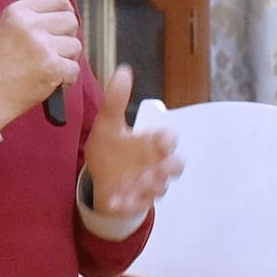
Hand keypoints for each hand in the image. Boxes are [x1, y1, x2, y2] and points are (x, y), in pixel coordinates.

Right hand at [0, 0, 81, 127]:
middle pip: (71, 21)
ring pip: (75, 45)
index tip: (63, 22)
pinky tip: (50, 80)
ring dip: (66, 58)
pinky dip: (66, 78)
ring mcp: (42, 46)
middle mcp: (30, 25)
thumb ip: (33, 17)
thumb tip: (64, 11)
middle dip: (66, 37)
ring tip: (46, 66)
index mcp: (18, 12)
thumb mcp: (8, 28)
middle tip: (52, 50)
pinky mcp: (52, 68)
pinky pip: (74, 68)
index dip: (65, 10)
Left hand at [84, 65, 183, 216]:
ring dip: (150, 187)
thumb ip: (116, 99)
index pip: (170, 139)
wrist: (100, 177)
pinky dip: (128, 203)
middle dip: (169, 168)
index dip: (168, 140)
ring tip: (134, 184)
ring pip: (160, 188)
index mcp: (152, 143)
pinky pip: (138, 205)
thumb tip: (124, 71)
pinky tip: (115, 199)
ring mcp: (148, 185)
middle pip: (176, 167)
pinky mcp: (137, 202)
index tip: (161, 141)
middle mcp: (155, 164)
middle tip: (157, 168)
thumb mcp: (108, 122)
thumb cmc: (111, 147)